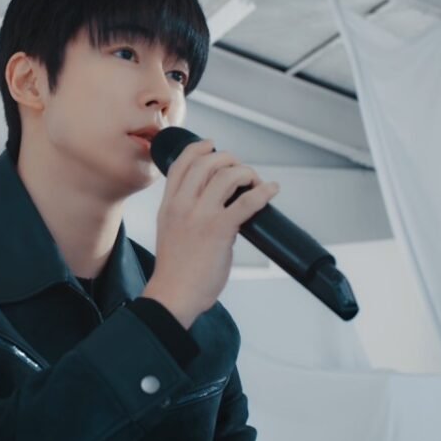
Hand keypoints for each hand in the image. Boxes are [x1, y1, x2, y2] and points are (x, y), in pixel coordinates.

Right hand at [141, 139, 278, 327]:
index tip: (211, 145)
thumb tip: (215, 206)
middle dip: (229, 159)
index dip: (199, 148)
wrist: (173, 296)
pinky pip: (246, 202)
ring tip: (255, 183)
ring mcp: (201, 216)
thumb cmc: (175, 271)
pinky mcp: (220, 230)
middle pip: (207, 162)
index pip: (181, 163)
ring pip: (227, 175)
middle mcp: (183, 205)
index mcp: (169, 205)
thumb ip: (185, 214)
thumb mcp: (170, 232)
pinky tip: (271, 191)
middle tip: (240, 170)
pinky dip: (264, 192)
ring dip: (247, 173)